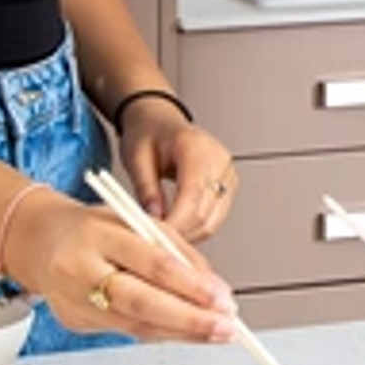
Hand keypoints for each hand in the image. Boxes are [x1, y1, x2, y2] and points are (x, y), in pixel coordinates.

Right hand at [10, 191, 236, 344]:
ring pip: (134, 326)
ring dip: (181, 333)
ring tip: (215, 333)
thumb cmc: (93, 228)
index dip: (191, 286)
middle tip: (226, 327)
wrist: (39, 241)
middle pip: (142, 303)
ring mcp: (72, 300)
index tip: (223, 298)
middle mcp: (80, 269)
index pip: (152, 263)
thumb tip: (214, 288)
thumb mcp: (133, 220)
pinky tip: (184, 332)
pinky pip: (124, 330)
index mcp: (97, 234)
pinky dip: (159, 332)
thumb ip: (173, 249)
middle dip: (190, 320)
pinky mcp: (73, 322)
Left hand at [121, 111, 240, 246]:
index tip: (156, 238)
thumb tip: (154, 218)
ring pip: (212, 221)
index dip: (176, 221)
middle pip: (206, 212)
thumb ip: (146, 189)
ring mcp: (227, 174)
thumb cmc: (148, 132)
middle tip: (154, 244)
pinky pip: (215, 218)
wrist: (159, 120)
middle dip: (180, 233)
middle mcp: (219, 161)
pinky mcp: (227, 187)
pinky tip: (176, 232)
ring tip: (163, 240)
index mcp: (196, 147)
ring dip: (188, 236)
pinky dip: (195, 229)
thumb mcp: (137, 157)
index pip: (193, 194)